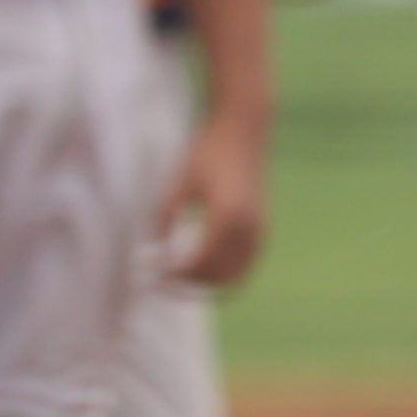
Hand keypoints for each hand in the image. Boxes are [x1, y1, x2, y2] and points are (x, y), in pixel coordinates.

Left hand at [157, 109, 269, 291]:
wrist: (243, 133)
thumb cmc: (207, 152)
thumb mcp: (180, 181)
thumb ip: (166, 214)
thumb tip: (153, 248)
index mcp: (228, 216)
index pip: (202, 262)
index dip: (178, 274)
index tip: (155, 276)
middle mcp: (249, 228)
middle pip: (221, 275)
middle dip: (192, 284)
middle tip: (164, 282)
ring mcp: (260, 230)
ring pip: (237, 274)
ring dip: (209, 282)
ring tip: (179, 277)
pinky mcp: (262, 228)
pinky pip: (246, 264)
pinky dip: (226, 272)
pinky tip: (201, 268)